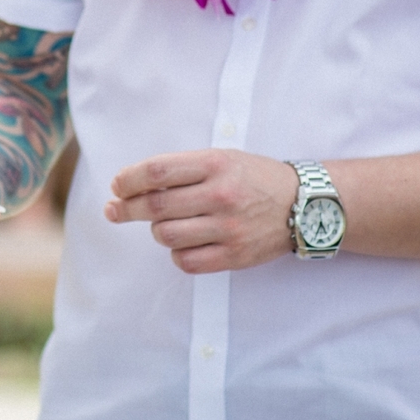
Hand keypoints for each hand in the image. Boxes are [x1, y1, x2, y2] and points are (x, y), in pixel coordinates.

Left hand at [105, 149, 298, 273]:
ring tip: (165, 223)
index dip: (128, 179)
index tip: (117, 187)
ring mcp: (229, 228)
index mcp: (215, 164)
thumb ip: (180, 169)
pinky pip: (186, 261)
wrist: (305, 204)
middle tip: (115, 210)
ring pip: (166, 235)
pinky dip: (177, 253)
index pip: (156, 171)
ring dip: (156, 230)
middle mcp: (220, 195)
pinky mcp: (235, 255)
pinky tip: (184, 243)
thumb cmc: (252, 178)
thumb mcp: (220, 158)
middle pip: (155, 206)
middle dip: (126, 209)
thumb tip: (128, 186)